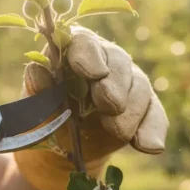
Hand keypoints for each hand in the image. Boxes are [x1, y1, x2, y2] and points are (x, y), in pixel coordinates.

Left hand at [14, 27, 168, 189]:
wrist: (63, 148)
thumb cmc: (45, 116)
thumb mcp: (35, 104)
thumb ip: (37, 87)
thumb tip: (37, 70)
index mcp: (73, 51)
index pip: (84, 41)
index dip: (89, 55)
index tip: (94, 73)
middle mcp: (105, 60)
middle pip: (118, 61)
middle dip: (115, 85)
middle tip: (111, 105)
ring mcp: (127, 83)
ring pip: (139, 87)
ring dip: (132, 111)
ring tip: (120, 133)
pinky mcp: (142, 108)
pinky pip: (154, 115)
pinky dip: (151, 130)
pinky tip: (149, 147)